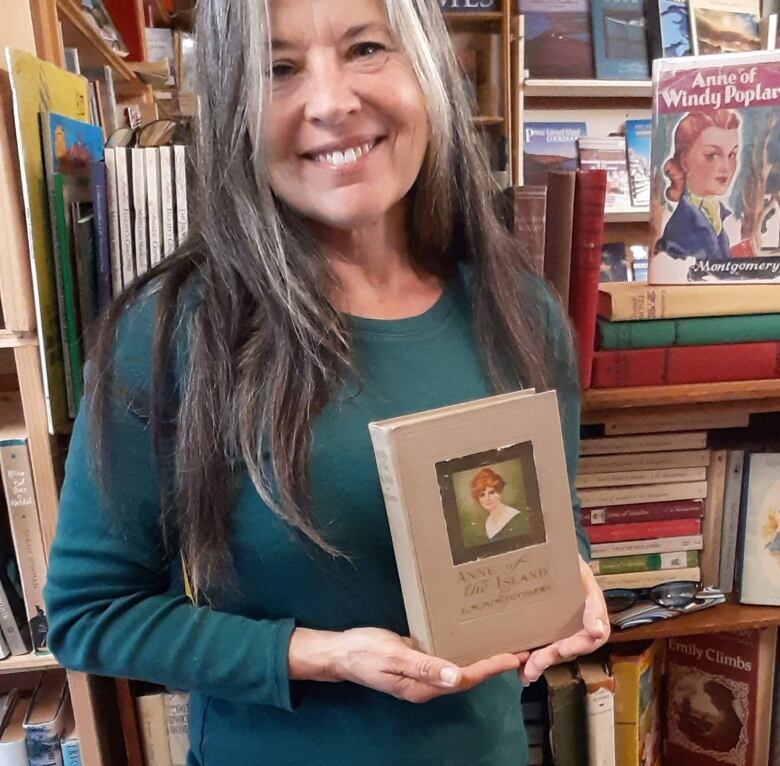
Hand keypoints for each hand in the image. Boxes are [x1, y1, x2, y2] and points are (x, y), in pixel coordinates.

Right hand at [289, 626, 527, 702]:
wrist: (340, 652)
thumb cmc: (365, 652)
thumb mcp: (392, 656)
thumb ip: (424, 666)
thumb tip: (458, 676)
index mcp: (424, 686)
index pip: (465, 678)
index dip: (490, 668)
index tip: (514, 656)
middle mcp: (428, 683)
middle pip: (468, 676)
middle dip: (494, 664)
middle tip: (521, 648)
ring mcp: (423, 672)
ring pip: (459, 667)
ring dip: (482, 657)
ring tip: (504, 642)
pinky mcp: (417, 660)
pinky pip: (447, 657)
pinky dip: (464, 649)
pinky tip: (471, 637)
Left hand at [518, 556, 609, 684]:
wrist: (549, 554)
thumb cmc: (569, 563)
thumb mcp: (582, 573)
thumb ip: (591, 600)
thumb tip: (597, 631)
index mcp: (592, 615)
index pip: (593, 638)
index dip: (579, 645)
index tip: (565, 648)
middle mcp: (578, 629)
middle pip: (570, 650)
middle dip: (553, 657)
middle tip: (538, 662)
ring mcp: (560, 633)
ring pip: (554, 654)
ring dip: (541, 665)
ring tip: (527, 673)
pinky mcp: (543, 635)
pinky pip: (540, 652)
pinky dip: (531, 665)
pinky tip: (521, 674)